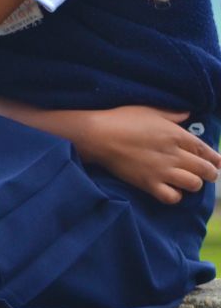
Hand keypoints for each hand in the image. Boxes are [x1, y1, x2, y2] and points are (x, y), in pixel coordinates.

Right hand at [82, 106, 219, 204]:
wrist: (98, 134)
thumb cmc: (121, 118)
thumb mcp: (148, 109)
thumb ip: (172, 113)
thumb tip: (188, 113)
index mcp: (176, 134)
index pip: (206, 150)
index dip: (214, 158)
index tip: (217, 162)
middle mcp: (174, 154)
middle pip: (206, 170)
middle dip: (209, 173)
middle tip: (203, 173)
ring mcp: (162, 171)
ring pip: (194, 185)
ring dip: (193, 183)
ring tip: (185, 180)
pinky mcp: (149, 183)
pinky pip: (173, 197)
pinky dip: (175, 195)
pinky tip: (169, 188)